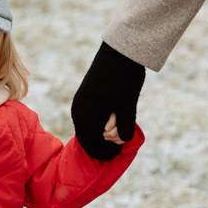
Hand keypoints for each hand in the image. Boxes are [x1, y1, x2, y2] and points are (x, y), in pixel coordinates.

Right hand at [71, 42, 144, 160]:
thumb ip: (125, 128)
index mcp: (87, 118)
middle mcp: (78, 111)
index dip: (105, 153)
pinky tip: (112, 115)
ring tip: (119, 123)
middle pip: (89, 137)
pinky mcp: (82, 96)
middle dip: (105, 141)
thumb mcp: (128, 107)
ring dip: (102, 130)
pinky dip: (99, 120)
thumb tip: (123, 141)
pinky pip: (87, 116)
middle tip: (122, 136)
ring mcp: (79, 102)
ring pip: (88, 126)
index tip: (117, 154)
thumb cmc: (125, 81)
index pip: (91, 145)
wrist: (118, 52)